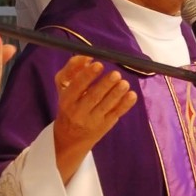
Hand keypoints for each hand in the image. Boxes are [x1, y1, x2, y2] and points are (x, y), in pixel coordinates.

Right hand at [53, 56, 137, 178]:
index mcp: (66, 99)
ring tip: (124, 83)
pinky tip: (132, 95)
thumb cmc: (68, 105)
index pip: (76, 86)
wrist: (69, 138)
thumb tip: (88, 57)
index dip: (87, 75)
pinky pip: (116, 114)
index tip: (98, 64)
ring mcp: (92, 120)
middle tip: (116, 74)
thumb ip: (73, 69)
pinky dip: (125, 105)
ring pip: (105, 106)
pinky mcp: (104, 126)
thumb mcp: (64, 87)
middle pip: (92, 97)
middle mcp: (78, 111)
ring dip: (116, 94)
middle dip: (105, 85)